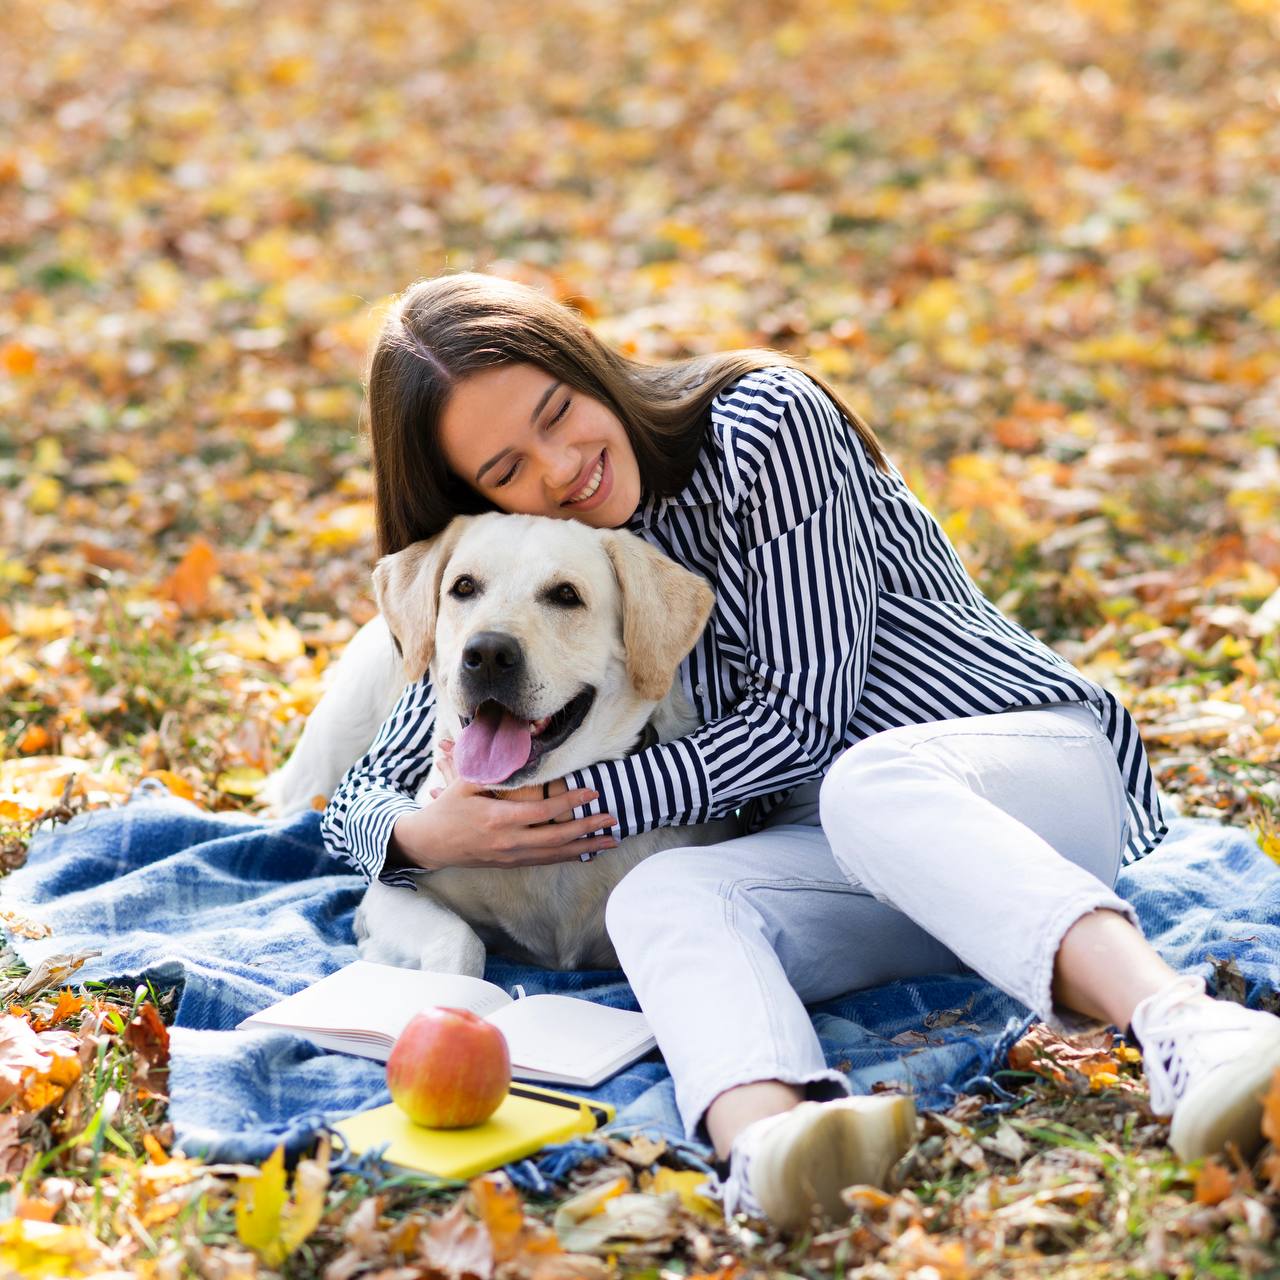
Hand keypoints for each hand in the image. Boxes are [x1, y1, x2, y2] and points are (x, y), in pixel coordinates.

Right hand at [391, 742, 616, 870]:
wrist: (429, 844)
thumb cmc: (447, 809)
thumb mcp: (465, 784)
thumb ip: (492, 771)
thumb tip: (517, 751)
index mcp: (499, 819)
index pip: (543, 812)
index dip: (570, 802)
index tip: (592, 793)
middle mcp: (508, 842)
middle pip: (557, 838)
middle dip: (587, 829)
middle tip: (612, 820)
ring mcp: (511, 856)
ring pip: (554, 854)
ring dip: (584, 848)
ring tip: (610, 841)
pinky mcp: (510, 863)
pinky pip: (545, 861)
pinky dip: (567, 856)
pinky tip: (585, 851)